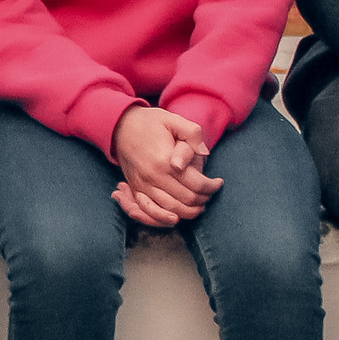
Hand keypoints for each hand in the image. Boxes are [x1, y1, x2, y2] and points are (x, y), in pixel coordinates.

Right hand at [110, 104, 220, 227]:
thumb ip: (193, 134)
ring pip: (170, 209)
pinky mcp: (135, 188)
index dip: (212, 187)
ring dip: (189, 212)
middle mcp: (152, 176)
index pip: (196, 184)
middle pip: (186, 199)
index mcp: (165, 160)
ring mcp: (142, 184)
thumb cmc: (150, 123)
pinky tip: (175, 218)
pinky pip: (148, 211)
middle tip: (210, 194)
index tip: (218, 183)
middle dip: (203, 200)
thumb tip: (204, 153)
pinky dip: (163, 219)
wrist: (120, 125)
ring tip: (200, 206)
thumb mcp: (174, 120)